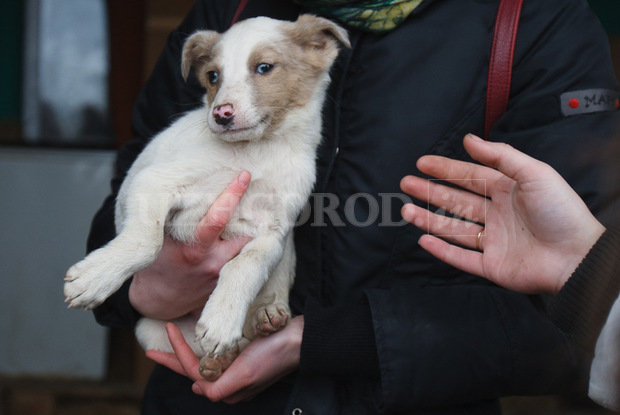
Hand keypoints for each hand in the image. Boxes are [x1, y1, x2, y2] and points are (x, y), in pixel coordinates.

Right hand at [129, 171, 251, 319]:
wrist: (158, 300)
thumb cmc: (157, 261)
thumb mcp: (160, 238)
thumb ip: (177, 219)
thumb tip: (194, 188)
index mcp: (193, 249)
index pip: (218, 217)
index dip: (233, 194)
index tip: (244, 175)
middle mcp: (212, 262)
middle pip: (244, 232)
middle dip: (254, 212)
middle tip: (264, 190)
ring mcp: (222, 274)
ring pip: (247, 245)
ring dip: (254, 227)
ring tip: (260, 208)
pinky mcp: (227, 282)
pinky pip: (243, 257)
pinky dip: (247, 243)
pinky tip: (251, 229)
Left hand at [146, 317, 303, 403]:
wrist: (298, 341)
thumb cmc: (272, 355)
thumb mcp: (244, 375)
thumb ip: (218, 387)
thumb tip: (197, 387)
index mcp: (226, 388)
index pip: (193, 371)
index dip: (177, 353)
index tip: (168, 328)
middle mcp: (229, 382)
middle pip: (193, 371)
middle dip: (171, 361)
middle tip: (150, 351)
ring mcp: (236, 371)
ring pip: (203, 365)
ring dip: (185, 356)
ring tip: (170, 348)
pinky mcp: (243, 360)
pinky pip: (216, 358)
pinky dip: (203, 352)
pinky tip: (198, 348)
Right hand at [400, 134, 604, 293]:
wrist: (579, 256)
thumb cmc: (561, 212)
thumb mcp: (535, 173)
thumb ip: (501, 156)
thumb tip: (470, 140)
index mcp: (508, 191)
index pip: (470, 177)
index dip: (446, 169)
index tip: (422, 163)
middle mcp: (498, 215)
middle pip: (456, 201)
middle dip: (431, 192)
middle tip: (406, 184)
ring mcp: (494, 242)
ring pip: (454, 229)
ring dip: (429, 219)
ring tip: (406, 209)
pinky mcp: (493, 267)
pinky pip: (462, 258)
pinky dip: (442, 250)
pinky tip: (424, 239)